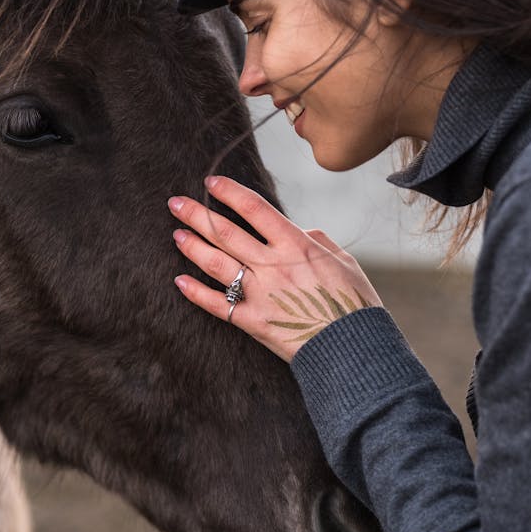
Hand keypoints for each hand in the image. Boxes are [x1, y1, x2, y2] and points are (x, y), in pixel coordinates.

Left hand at [169, 176, 382, 361]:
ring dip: (192, 247)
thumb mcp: (344, 262)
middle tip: (175, 203)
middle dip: (197, 214)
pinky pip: (218, 305)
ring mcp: (260, 294)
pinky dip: (197, 293)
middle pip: (226, 233)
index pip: (254, 209)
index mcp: (296, 245)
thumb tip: (298, 231)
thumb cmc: (355, 304)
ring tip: (176, 234)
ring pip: (217, 264)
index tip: (211, 183)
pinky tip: (180, 282)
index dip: (229, 193)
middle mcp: (273, 265)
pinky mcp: (253, 322)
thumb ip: (318, 241)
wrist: (354, 349)